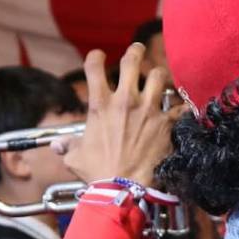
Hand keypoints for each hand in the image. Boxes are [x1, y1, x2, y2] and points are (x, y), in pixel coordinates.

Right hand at [58, 43, 179, 186]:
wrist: (123, 187)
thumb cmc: (97, 172)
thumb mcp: (75, 157)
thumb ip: (68, 145)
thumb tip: (57, 145)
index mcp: (100, 104)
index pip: (94, 66)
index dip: (95, 57)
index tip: (98, 56)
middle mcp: (125, 100)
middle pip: (132, 61)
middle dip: (135, 52)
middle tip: (137, 50)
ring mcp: (148, 109)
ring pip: (159, 76)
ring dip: (158, 76)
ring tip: (158, 79)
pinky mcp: (165, 123)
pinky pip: (180, 107)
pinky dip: (181, 107)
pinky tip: (181, 108)